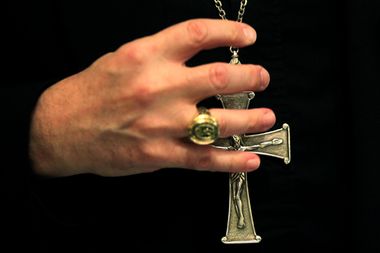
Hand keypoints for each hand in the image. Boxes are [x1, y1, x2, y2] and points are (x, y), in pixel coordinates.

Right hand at [29, 19, 274, 176]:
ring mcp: (162, 123)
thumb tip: (198, 57)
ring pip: (220, 120)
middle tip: (262, 77)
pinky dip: (232, 161)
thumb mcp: (123, 59)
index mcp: (146, 56)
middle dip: (250, 76)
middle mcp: (159, 87)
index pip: (198, 34)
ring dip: (251, 119)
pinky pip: (204, 159)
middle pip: (220, 76)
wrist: (60, 129)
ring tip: (267, 117)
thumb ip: (161, 56)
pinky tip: (250, 160)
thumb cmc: (91, 91)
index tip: (247, 36)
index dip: (230, 31)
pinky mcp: (160, 154)